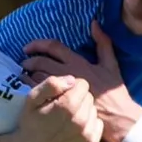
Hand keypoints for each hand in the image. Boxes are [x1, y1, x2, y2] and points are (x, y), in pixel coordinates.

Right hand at [16, 73, 102, 141]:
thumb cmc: (29, 123)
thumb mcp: (31, 99)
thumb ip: (51, 84)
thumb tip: (72, 80)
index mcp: (66, 106)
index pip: (82, 84)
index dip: (71, 88)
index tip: (61, 96)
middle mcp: (80, 119)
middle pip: (89, 97)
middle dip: (77, 99)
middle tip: (62, 109)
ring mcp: (86, 133)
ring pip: (93, 110)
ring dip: (83, 112)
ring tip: (67, 120)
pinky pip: (98, 124)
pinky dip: (89, 124)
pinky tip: (74, 129)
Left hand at [24, 23, 141, 141]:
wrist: (117, 118)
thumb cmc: (114, 92)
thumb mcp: (111, 65)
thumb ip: (103, 43)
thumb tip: (94, 23)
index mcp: (78, 63)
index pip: (53, 47)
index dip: (38, 44)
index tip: (28, 48)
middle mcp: (68, 74)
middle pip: (40, 62)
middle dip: (29, 60)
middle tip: (24, 62)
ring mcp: (62, 91)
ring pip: (37, 78)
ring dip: (27, 74)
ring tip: (23, 74)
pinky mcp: (59, 105)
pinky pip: (40, 94)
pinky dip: (30, 89)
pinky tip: (28, 89)